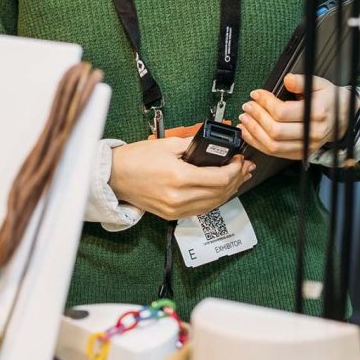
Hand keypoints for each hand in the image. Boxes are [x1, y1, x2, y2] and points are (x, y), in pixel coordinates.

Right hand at [109, 136, 254, 220]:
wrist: (115, 176)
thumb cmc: (136, 159)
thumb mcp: (167, 144)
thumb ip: (193, 145)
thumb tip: (214, 145)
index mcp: (179, 177)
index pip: (219, 178)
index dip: (235, 170)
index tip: (239, 160)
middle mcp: (179, 197)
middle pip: (220, 193)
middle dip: (237, 179)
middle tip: (244, 168)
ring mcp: (176, 209)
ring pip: (214, 204)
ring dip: (229, 192)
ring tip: (238, 179)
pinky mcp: (172, 215)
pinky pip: (201, 210)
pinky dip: (214, 201)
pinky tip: (220, 191)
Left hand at [239, 74, 346, 160]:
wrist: (344, 118)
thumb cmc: (329, 99)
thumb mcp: (319, 84)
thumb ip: (302, 81)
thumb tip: (288, 80)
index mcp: (317, 113)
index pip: (282, 112)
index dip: (265, 103)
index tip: (256, 94)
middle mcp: (312, 133)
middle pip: (275, 131)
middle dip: (256, 118)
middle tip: (247, 106)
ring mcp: (307, 146)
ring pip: (273, 146)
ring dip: (254, 133)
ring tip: (244, 120)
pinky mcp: (301, 153)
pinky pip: (276, 153)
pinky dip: (258, 144)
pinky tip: (249, 134)